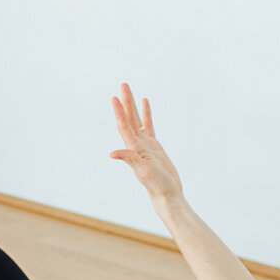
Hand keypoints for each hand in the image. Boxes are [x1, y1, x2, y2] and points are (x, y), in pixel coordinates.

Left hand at [110, 83, 182, 201]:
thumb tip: (112, 154)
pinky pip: (149, 126)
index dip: (119, 112)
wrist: (167, 194)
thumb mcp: (143, 171)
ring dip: (133, 106)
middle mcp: (137, 145)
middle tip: (123, 85)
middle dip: (126, 102)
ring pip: (137, 120)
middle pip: (129, 119)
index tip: (114, 97)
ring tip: (130, 91)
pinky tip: (145, 103)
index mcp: (134, 148)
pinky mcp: (154, 147)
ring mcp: (145, 145)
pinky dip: (146, 114)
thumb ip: (130, 160)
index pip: (124, 126)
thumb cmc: (156, 185)